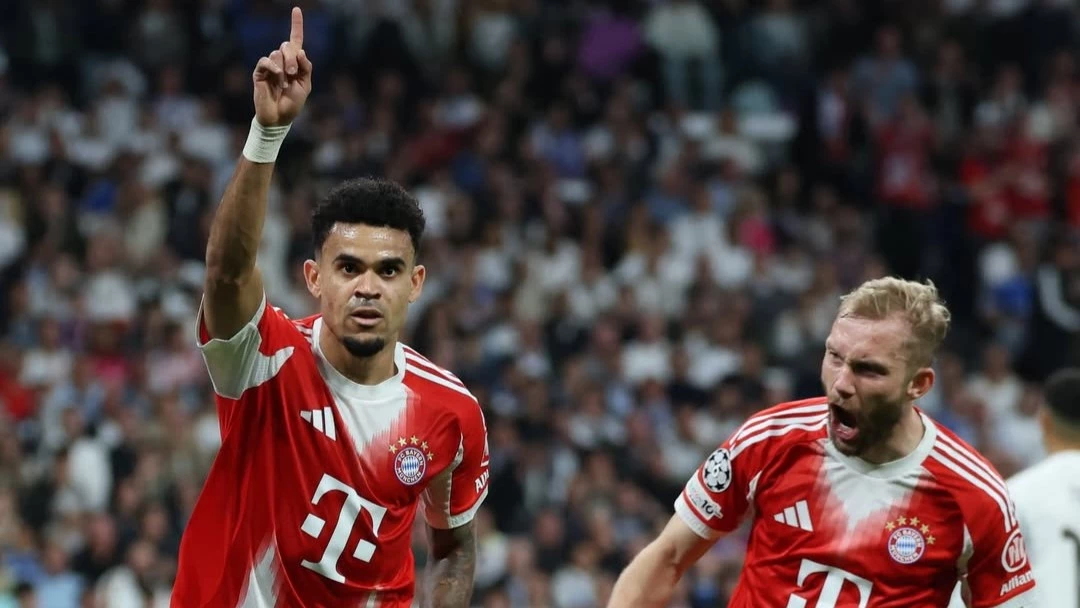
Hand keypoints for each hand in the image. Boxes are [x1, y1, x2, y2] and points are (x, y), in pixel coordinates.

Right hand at [252, 7, 311, 126]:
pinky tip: (277, 76)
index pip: (296, 40)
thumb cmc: (293, 103)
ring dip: (284, 68)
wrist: (279, 118)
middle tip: (293, 75)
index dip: (296, 25)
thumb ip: (306, 68)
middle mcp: (282, 61)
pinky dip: (273, 67)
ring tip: (284, 83)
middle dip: (293, 59)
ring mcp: (270, 66)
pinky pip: (266, 60)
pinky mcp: (260, 72)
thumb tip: (300, 50)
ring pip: (278, 53)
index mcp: (295, 63)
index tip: (297, 9)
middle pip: (288, 46)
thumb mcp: (305, 85)